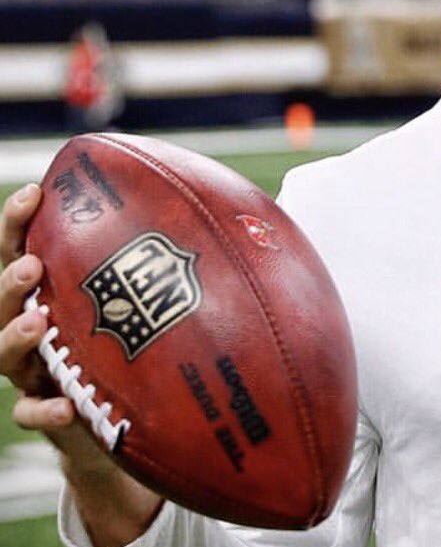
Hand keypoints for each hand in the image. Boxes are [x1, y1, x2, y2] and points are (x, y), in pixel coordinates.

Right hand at [1, 183, 161, 546]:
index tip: (35, 192)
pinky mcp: (51, 415)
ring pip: (5, 353)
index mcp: (63, 289)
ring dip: (16, 336)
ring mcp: (38, 372)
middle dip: (12, 277)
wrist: (137, 426)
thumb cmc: (148, 345)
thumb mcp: (161, 299)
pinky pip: (35, 414)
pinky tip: (67, 406)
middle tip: (33, 265)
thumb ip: (184, 260)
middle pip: (6, 297)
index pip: (30, 247)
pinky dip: (46, 411)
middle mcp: (41, 327)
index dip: (23, 221)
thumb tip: (239, 209)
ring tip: (37, 322)